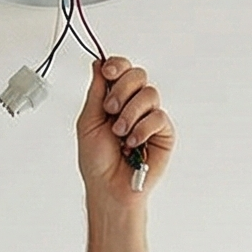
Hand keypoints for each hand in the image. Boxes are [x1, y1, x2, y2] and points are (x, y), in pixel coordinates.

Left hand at [77, 55, 173, 198]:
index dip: (117, 66)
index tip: (108, 72)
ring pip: (149, 94)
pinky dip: (142, 130)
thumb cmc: (97, 161)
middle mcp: (134, 105)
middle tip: (110, 110)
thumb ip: (96, 91)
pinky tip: (133, 144)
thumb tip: (98, 64)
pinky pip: (158, 117)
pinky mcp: (163, 132)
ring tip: (120, 134)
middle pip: (137, 75)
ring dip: (130, 113)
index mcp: (115, 99)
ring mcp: (149, 118)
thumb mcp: (88, 121)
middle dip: (122, 90)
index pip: (122, 70)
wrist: (109, 187)